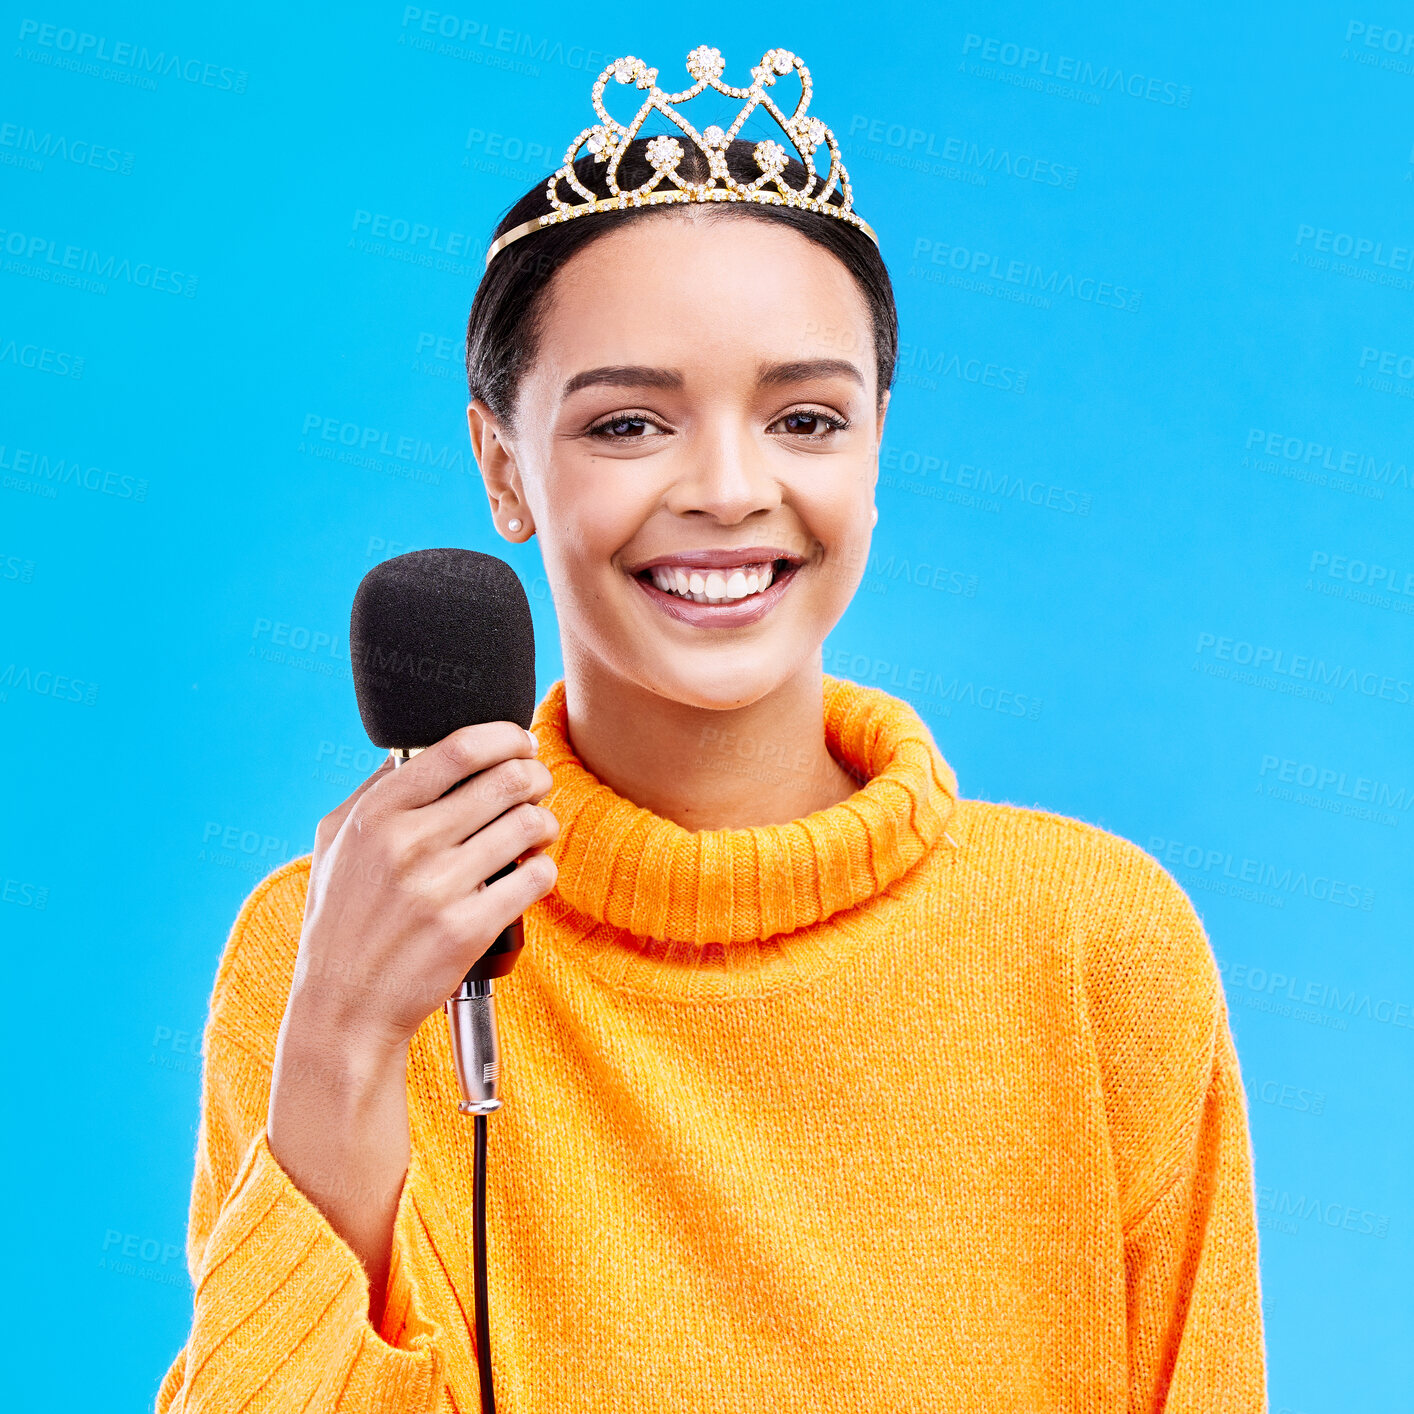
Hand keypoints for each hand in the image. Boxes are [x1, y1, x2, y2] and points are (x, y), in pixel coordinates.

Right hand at [266, 721, 556, 1323]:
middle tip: (537, 785)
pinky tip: (530, 873)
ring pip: (529, 825)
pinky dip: (543, 869)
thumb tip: (414, 749)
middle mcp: (407, 844)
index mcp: (377, 815)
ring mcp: (439, 887)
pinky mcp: (469, 928)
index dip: (505, 737)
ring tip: (536, 831)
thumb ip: (372, 791)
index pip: (458, 748)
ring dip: (544, 822)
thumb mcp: (334, 843)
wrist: (343, 1010)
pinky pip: (536, 877)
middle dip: (534, 778)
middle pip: (507, 781)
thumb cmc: (341, 922)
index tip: (521, 741)